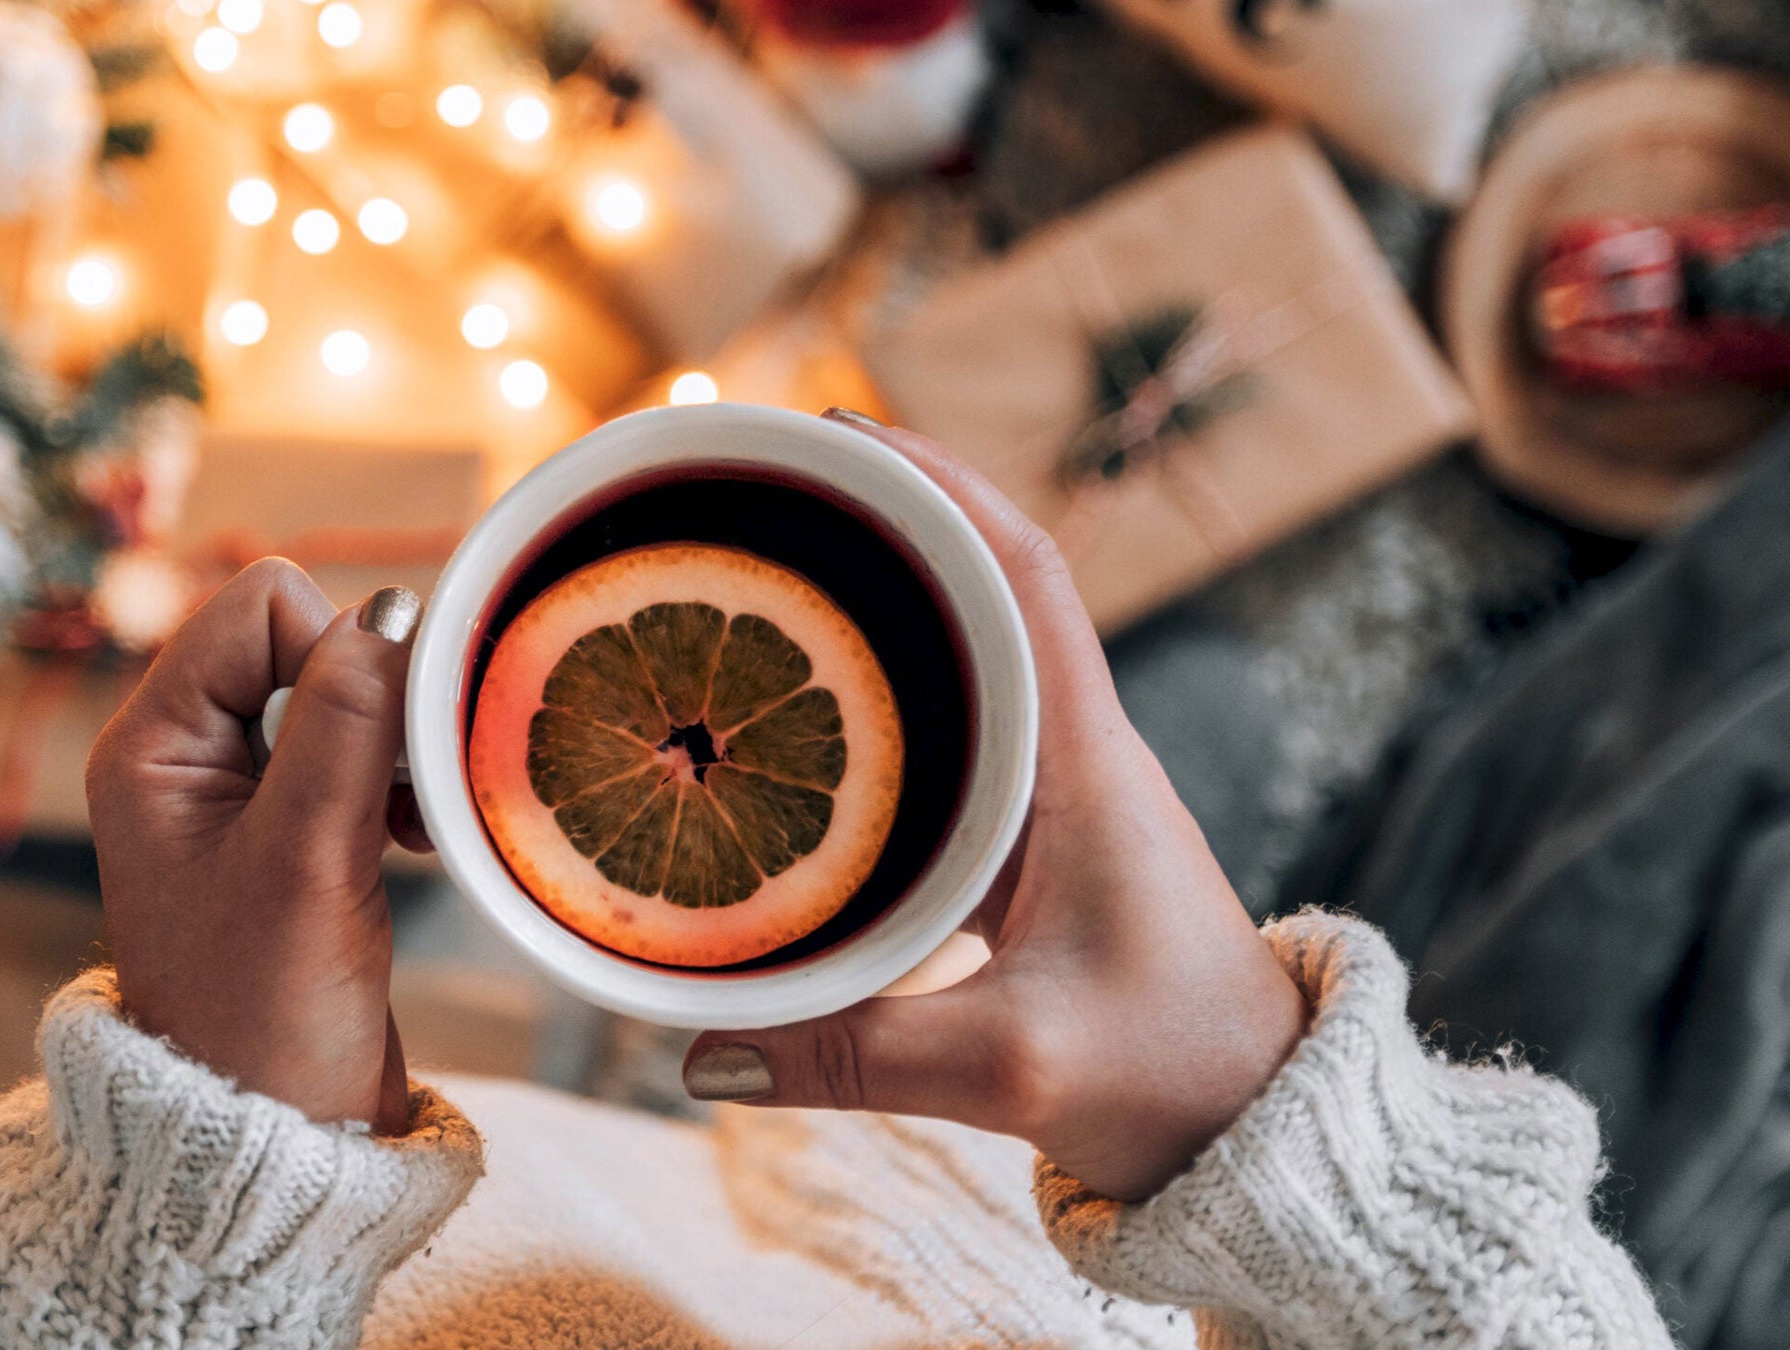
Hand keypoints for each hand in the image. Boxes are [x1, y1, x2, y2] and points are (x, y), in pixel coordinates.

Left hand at [86, 560, 430, 1134]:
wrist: (275, 1143)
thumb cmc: (265, 1019)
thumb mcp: (306, 858)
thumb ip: (346, 725)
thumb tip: (393, 615)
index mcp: (153, 745)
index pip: (262, 606)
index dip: (338, 653)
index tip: (378, 749)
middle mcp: (187, 756)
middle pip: (305, 639)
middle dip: (374, 701)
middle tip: (400, 792)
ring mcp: (242, 796)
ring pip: (345, 695)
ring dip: (395, 745)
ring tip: (410, 825)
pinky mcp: (295, 834)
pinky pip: (363, 753)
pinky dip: (402, 781)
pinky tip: (417, 839)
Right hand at [683, 416, 1308, 1201]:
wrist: (1259, 1128)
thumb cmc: (1176, 1075)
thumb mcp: (1011, 1067)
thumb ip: (857, 1055)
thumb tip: (697, 1052)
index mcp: (1090, 761)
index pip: (1025, 574)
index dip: (939, 484)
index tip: (842, 431)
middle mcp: (1074, 755)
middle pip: (977, 595)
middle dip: (875, 527)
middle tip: (758, 494)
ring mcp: (1054, 801)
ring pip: (958, 671)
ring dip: (870, 615)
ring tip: (753, 583)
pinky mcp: (1030, 853)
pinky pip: (943, 751)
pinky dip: (870, 716)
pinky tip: (788, 735)